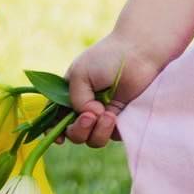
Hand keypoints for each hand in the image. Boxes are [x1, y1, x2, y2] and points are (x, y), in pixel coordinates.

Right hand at [61, 35, 164, 149]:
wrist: (139, 54)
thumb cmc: (107, 58)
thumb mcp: (80, 75)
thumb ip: (76, 100)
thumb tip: (91, 118)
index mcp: (71, 94)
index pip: (56, 118)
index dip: (54, 131)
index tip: (60, 139)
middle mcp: (86, 108)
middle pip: (74, 134)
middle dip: (78, 131)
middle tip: (89, 116)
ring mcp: (105, 115)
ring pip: (93, 140)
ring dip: (97, 132)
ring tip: (108, 114)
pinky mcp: (123, 119)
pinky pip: (113, 136)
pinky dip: (111, 130)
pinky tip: (115, 114)